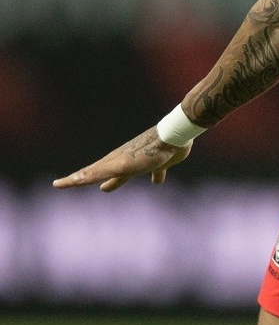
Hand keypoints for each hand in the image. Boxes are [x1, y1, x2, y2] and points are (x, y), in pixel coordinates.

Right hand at [52, 128, 192, 192]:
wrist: (175, 136)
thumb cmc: (147, 152)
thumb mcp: (120, 166)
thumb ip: (100, 173)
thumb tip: (76, 178)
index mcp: (114, 162)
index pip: (88, 174)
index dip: (72, 180)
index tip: (56, 184)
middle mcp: (124, 161)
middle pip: (102, 173)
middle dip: (88, 180)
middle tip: (74, 183)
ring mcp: (141, 160)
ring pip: (124, 174)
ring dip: (115, 181)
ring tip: (106, 189)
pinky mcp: (160, 161)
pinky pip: (155, 171)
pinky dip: (155, 176)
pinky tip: (157, 181)